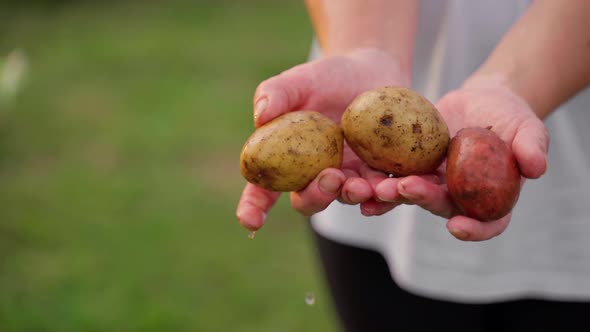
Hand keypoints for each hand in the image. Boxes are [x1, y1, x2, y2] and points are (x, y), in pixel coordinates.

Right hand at [236, 48, 409, 230]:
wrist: (370, 70)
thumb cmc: (325, 78)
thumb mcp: (298, 81)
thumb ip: (275, 94)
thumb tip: (260, 116)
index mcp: (285, 161)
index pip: (262, 190)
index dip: (253, 207)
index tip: (249, 220)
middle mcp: (314, 176)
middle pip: (308, 201)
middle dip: (317, 196)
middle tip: (329, 178)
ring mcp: (347, 177)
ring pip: (346, 198)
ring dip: (353, 196)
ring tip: (363, 186)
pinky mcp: (378, 173)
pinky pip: (381, 191)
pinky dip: (385, 195)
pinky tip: (388, 188)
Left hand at [372, 76, 549, 240]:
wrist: (484, 98)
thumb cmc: (511, 116)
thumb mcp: (528, 127)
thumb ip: (533, 147)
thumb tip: (538, 168)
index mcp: (492, 197)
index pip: (489, 222)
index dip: (474, 230)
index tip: (457, 226)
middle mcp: (460, 196)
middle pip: (442, 206)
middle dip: (422, 200)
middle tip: (406, 189)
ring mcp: (435, 183)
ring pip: (412, 195)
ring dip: (394, 195)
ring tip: (377, 189)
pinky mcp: (414, 166)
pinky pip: (394, 176)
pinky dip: (378, 181)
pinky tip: (359, 182)